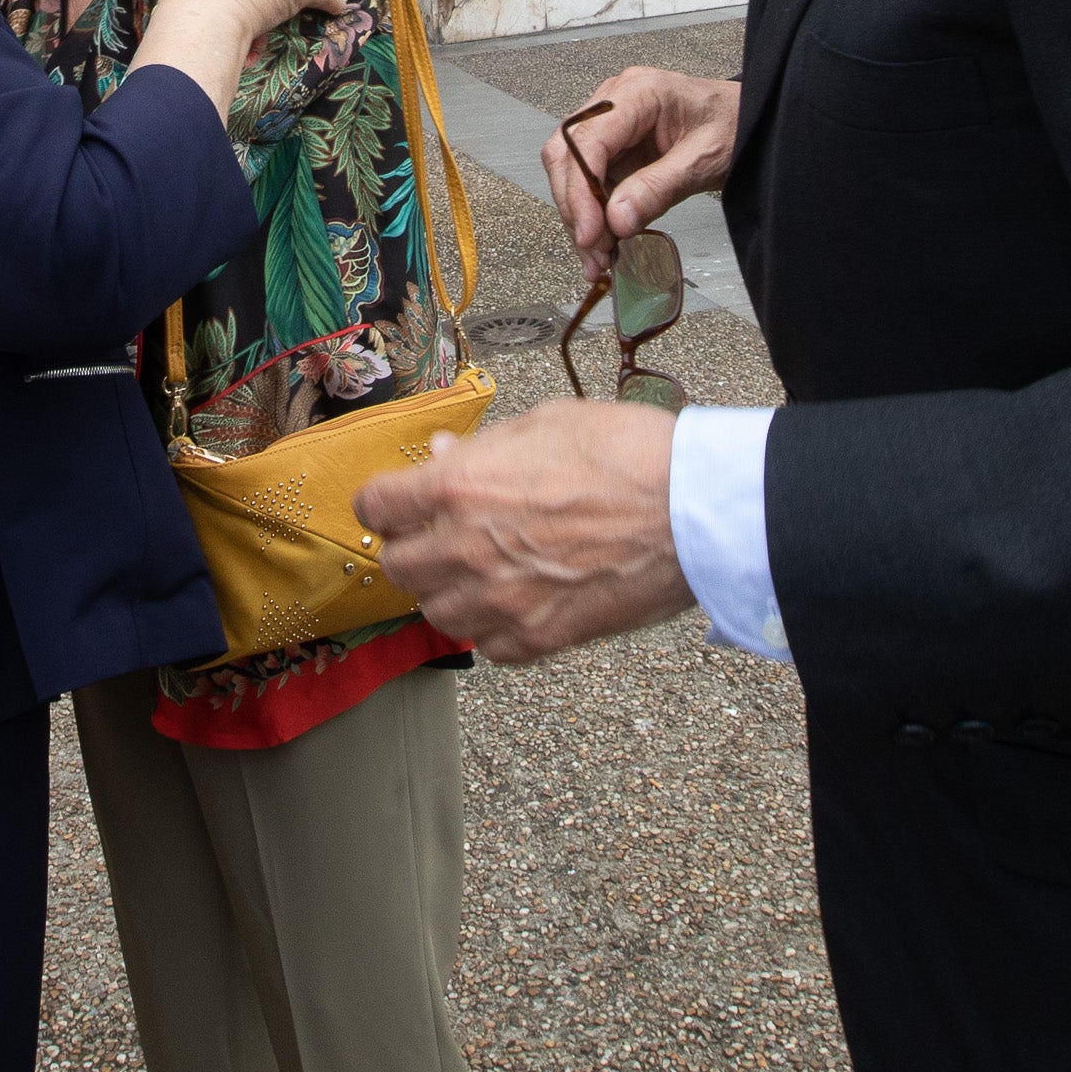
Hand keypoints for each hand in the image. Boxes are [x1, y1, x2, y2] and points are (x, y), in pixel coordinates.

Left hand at [354, 396, 693, 662]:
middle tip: (438, 537)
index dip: (383, 503)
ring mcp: (502, 601)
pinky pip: (489, 647)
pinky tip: (517, 603)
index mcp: (459, 488)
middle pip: (398, 567)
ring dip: (448, 592)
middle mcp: (467, 550)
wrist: (694, 510)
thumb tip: (443, 457)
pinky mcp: (541, 638)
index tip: (395, 504)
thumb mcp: (543, 424)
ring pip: (437, 614)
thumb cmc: (627, 454)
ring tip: (478, 572)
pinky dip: (493, 629)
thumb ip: (482, 449)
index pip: (376, 507)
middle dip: (412, 548)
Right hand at [543, 67, 736, 276]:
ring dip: (579, 216)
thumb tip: (617, 219)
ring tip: (598, 256)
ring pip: (570, 172)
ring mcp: (611, 125)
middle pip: (567, 155)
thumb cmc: (735, 126)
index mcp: (638, 92)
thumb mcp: (705, 159)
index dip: (580, 190)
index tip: (589, 232)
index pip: (587, 139)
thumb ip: (660, 187)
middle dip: (575, 207)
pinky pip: (589, 183)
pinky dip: (592, 215)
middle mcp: (614, 102)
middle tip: (593, 250)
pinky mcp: (614, 149)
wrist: (750, 122)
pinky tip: (603, 242)